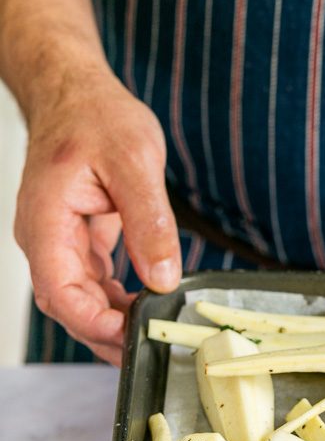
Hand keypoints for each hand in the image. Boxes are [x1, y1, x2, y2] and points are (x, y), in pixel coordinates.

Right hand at [14, 67, 181, 364]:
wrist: (77, 92)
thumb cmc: (95, 115)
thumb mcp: (134, 161)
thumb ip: (150, 222)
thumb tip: (163, 276)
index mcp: (47, 221)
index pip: (59, 292)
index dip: (94, 323)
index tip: (131, 334)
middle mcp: (45, 239)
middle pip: (68, 306)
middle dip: (106, 334)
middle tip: (150, 348)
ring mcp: (59, 243)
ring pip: (80, 300)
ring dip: (112, 323)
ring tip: (152, 335)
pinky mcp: (78, 243)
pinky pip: (93, 284)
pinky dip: (117, 302)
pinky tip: (144, 308)